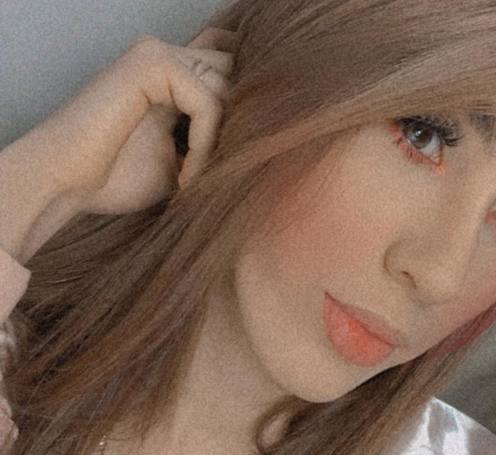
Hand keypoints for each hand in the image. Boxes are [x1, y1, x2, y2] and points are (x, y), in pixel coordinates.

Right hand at [28, 28, 237, 214]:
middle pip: (237, 77)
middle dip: (240, 126)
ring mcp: (159, 54)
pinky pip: (207, 102)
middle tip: (217, 171)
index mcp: (173, 75)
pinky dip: (203, 145)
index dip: (244, 107)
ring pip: (228, 90)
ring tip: (192, 180)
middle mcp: (168, 56)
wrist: (67, 184)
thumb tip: (254, 144)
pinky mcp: (151, 63)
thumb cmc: (117, 177)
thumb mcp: (182, 160)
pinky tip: (184, 175)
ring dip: (220, 144)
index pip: (230, 67)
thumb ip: (213, 141)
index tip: (237, 155)